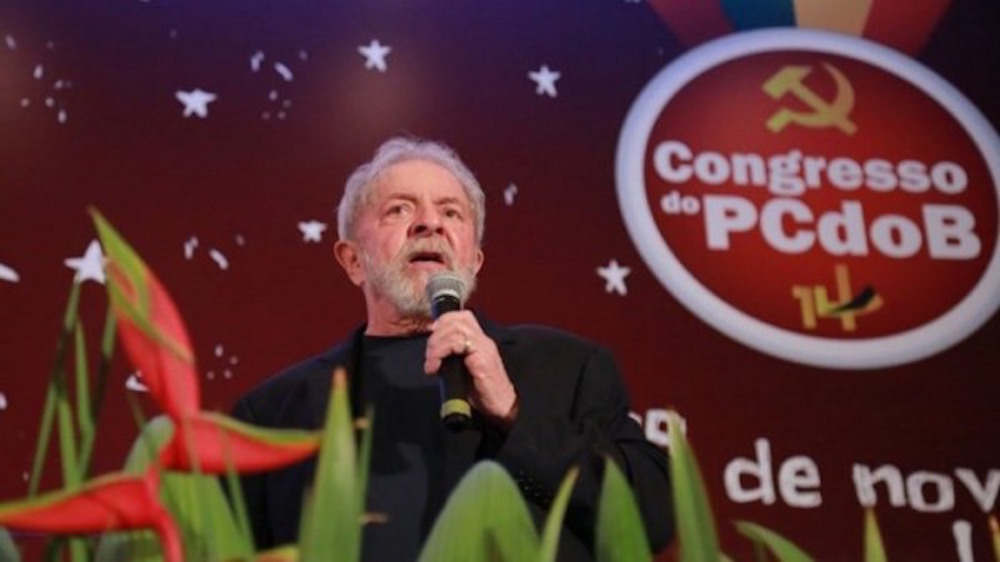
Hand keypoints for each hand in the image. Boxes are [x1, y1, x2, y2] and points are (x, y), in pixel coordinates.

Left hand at [424, 311, 518, 427]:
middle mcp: (484, 342)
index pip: (463, 317)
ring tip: (432, 362)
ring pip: (457, 329)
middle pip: (457, 320)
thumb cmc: (483, 393)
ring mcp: (484, 349)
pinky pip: (458, 344)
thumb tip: (432, 356)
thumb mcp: (464, 371)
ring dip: (437, 344)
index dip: (444, 321)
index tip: (431, 335)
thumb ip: (452, 359)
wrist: (503, 407)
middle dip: (436, 335)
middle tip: (429, 355)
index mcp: (480, 342)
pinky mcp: (482, 360)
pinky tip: (436, 367)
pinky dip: (441, 353)